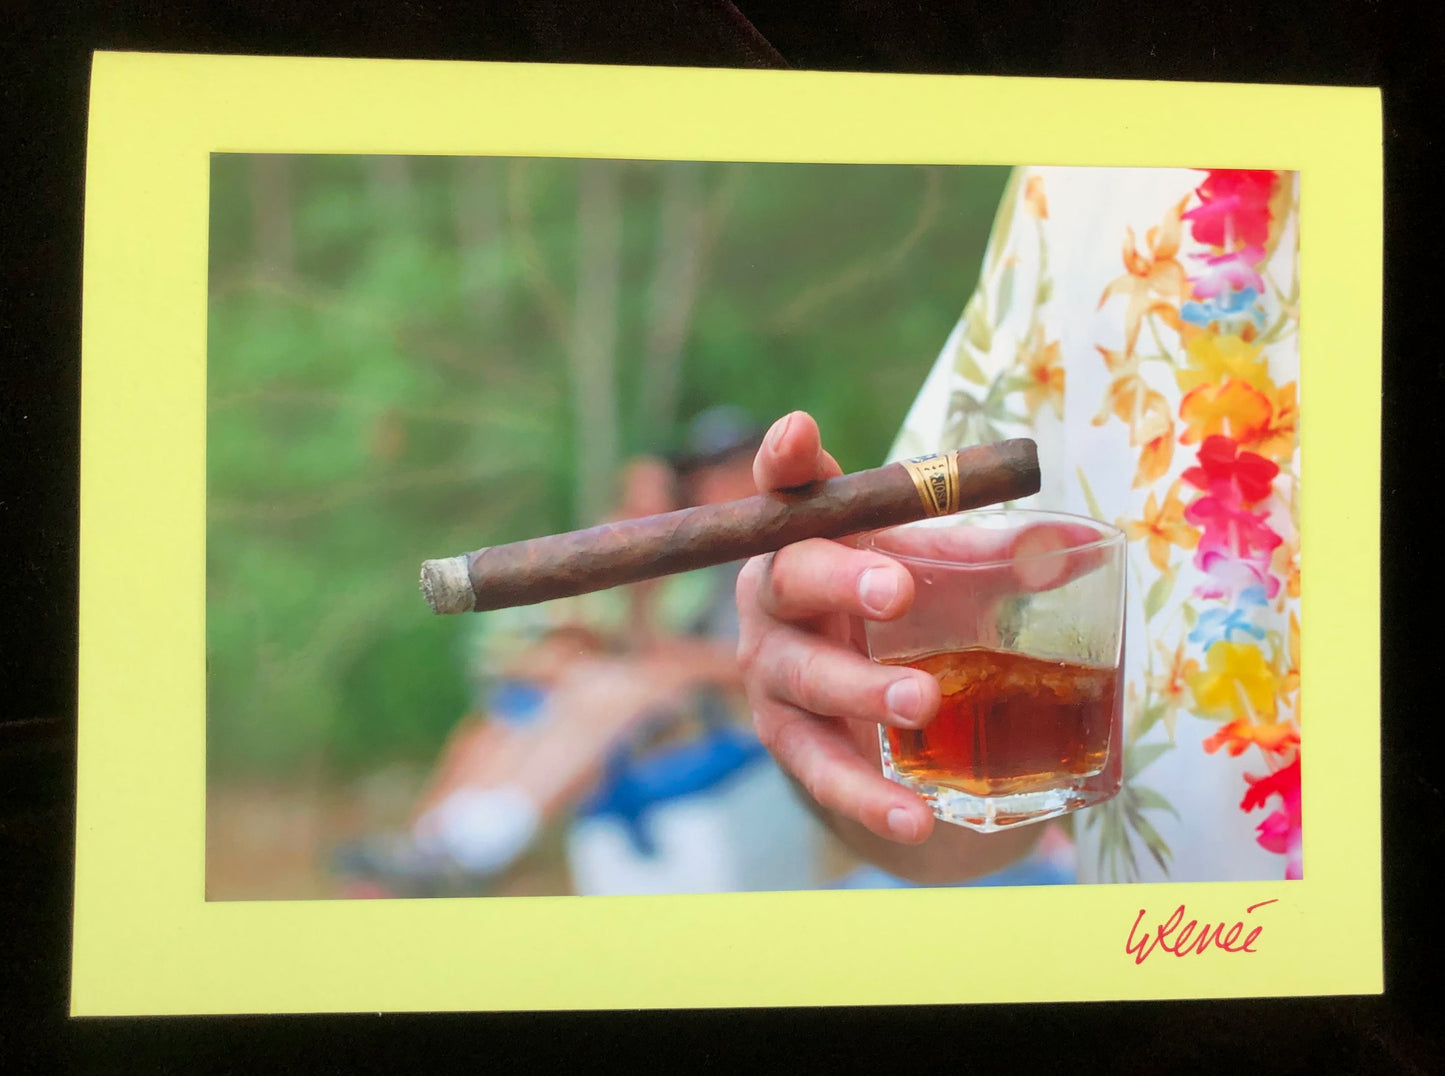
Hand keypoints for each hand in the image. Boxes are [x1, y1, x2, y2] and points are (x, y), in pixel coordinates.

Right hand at [735, 411, 1100, 868]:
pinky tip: (915, 816)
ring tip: (923, 703)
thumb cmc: (908, 619)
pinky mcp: (788, 741)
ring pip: (801, 676)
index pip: (790, 490)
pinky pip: (819, 770)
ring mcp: (773, 670)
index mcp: (814, 537)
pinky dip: (866, 795)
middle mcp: (777, 596)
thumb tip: (1083, 548)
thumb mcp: (947, 580)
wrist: (874, 720)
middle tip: (896, 591)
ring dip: (860, 690)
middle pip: (789, 577)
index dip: (787, 461)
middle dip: (841, 580)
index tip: (800, 432)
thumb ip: (997, 560)